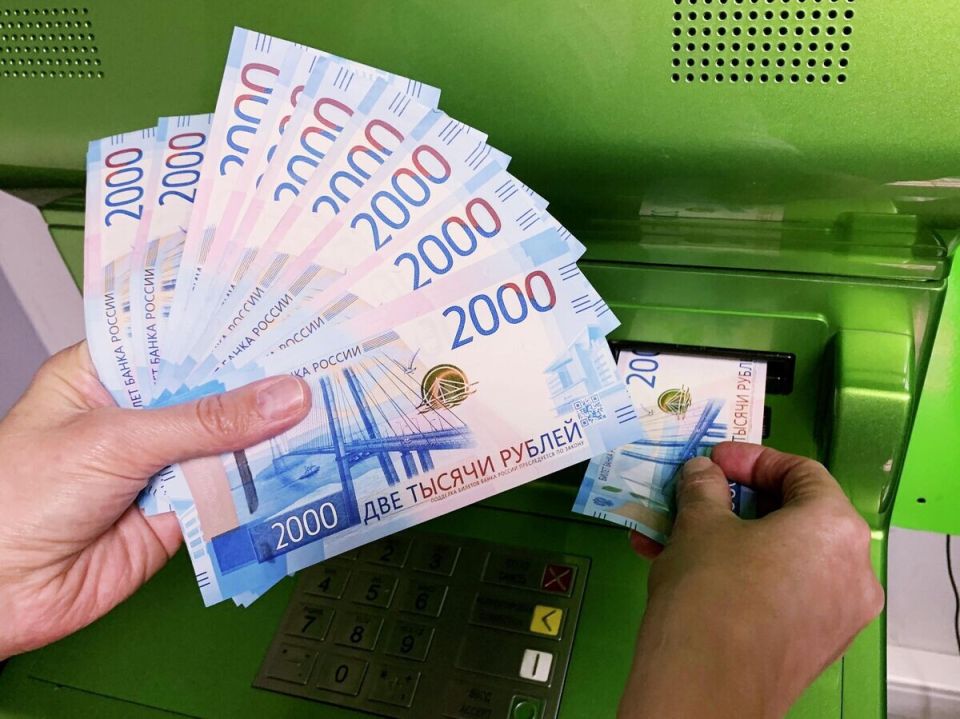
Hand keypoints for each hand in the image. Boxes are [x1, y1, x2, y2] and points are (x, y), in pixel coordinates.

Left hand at [0, 342, 309, 659]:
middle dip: (259, 387)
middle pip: (211, 394)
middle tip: (319, 366)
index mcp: (104, 377)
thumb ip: (205, 422)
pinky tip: (298, 461)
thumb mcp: (116, 440)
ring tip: (324, 409)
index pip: (177, 342)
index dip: (228, 333)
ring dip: (267, 436)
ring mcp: (158, 465)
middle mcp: (135, 417)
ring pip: (227, 444)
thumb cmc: (16, 501)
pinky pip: (230, 492)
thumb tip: (279, 398)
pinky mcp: (178, 512)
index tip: (283, 323)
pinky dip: (260, 484)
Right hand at [618, 443, 883, 718]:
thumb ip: (703, 486)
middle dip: (734, 503)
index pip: (802, 471)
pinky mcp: (812, 646)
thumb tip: (703, 474)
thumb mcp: (698, 524)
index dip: (752, 458)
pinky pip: (779, 592)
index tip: (714, 460)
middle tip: (696, 496)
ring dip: (727, 539)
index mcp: (835, 527)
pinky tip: (688, 571)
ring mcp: (836, 614)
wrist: (705, 685)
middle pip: (794, 516)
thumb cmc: (711, 592)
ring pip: (780, 557)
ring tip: (675, 535)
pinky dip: (740, 574)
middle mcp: (852, 570)